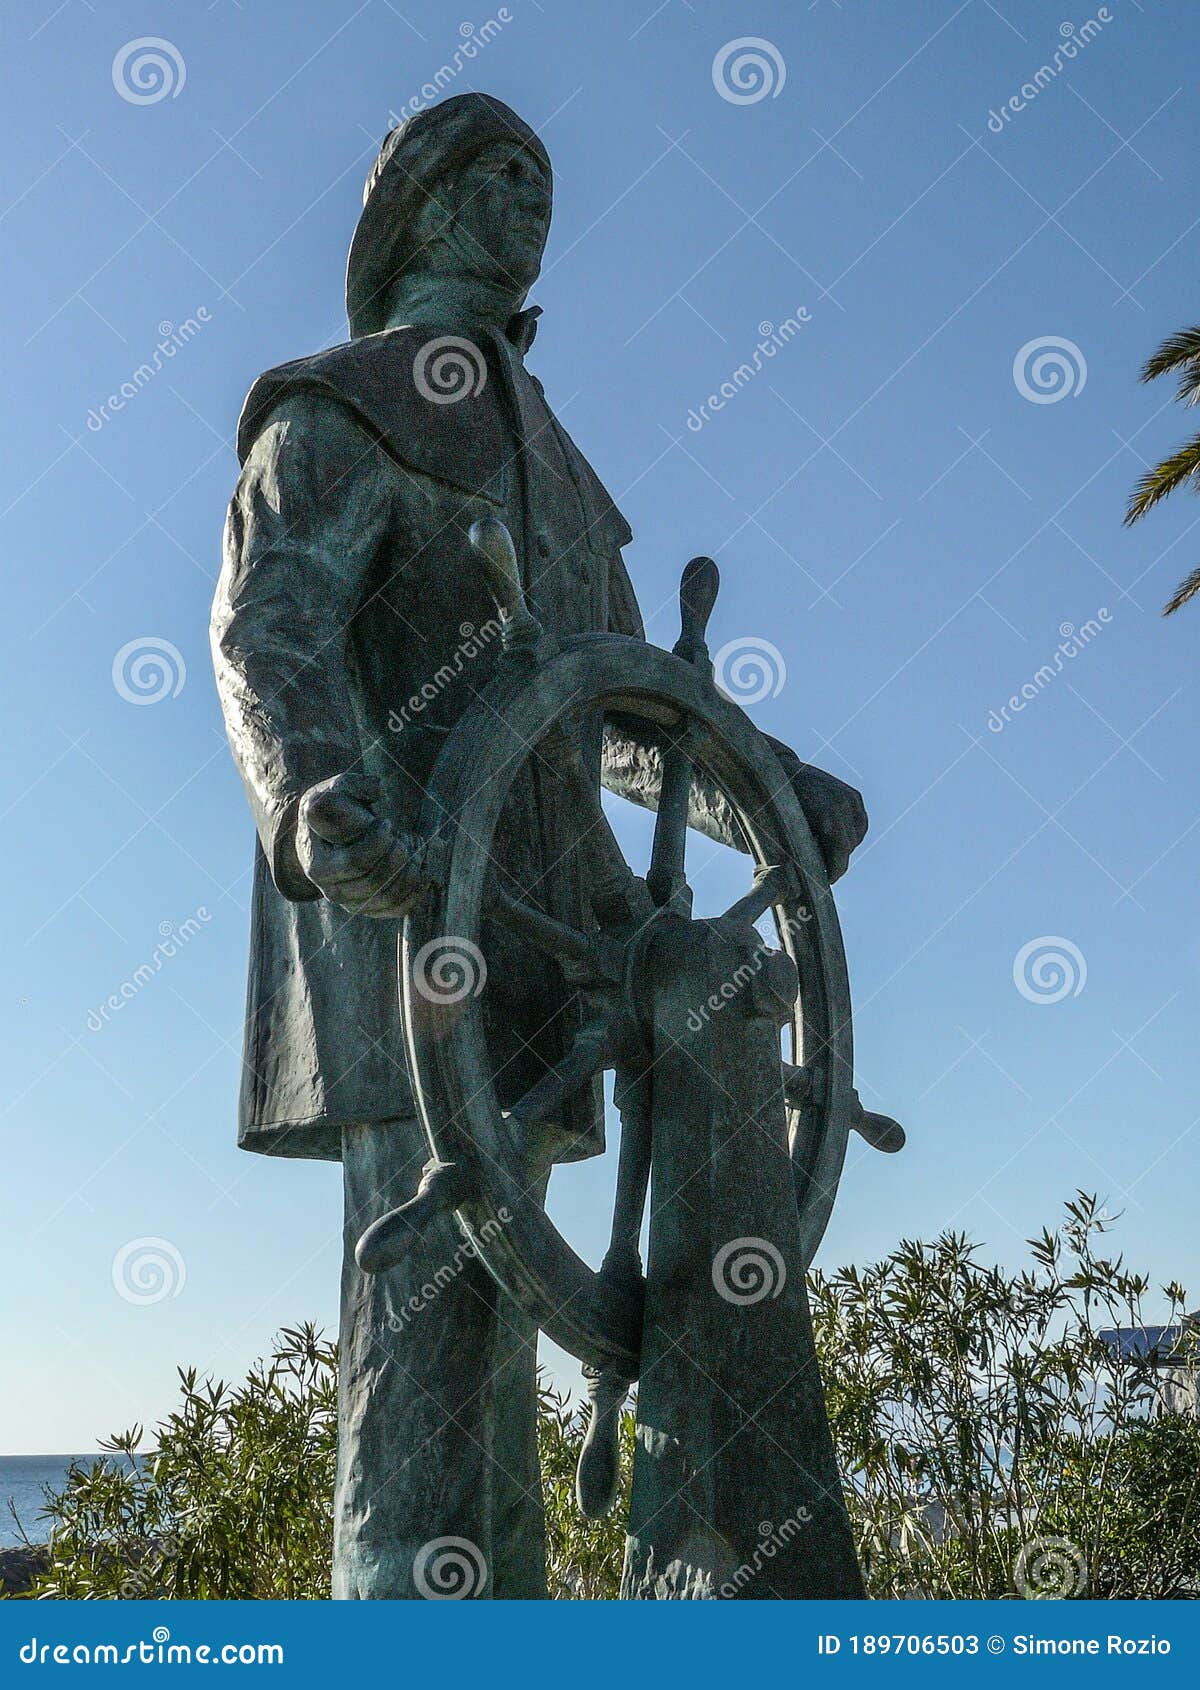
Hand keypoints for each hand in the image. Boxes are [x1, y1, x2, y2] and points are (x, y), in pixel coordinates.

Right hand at [295, 772, 425, 917]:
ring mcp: (351, 903)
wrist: (330, 835)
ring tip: (414, 845)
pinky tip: (423, 866)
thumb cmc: (335, 809)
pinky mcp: (371, 907)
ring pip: (389, 897)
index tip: (386, 822)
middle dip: (398, 855)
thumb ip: (353, 784)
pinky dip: (417, 889)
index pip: (355, 862)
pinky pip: (398, 908)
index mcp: (318, 864)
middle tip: (403, 834)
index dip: (378, 842)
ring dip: (411, 870)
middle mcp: (332, 890)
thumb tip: (377, 790)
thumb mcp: (335, 789)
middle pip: (374, 882)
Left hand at [770, 746, 867, 884]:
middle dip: (837, 860)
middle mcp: (842, 805)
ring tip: (825, 850)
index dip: (835, 871)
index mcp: (827, 815)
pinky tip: (835, 837)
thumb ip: (800, 850)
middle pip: (848, 847)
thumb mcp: (786, 828)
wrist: (781, 770)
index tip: (827, 881)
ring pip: (856, 837)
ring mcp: (850, 798)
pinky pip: (860, 824)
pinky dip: (851, 833)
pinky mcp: (854, 795)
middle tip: (823, 869)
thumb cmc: (776, 803)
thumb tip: (799, 878)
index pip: (840, 854)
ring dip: (844, 847)